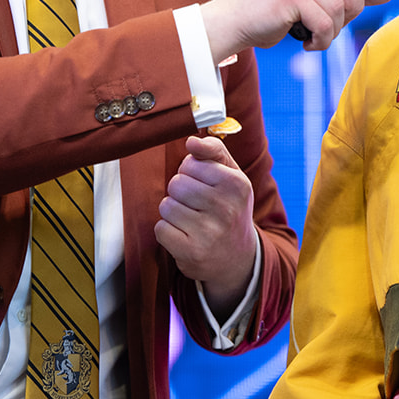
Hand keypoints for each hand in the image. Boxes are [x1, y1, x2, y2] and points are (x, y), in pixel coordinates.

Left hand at [154, 136, 258, 315]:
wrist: (238, 258)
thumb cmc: (230, 208)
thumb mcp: (232, 176)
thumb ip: (214, 151)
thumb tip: (191, 141)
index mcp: (237, 184)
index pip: (190, 163)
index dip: (191, 173)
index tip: (205, 185)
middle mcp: (226, 208)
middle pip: (176, 184)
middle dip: (181, 193)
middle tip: (197, 206)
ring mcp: (209, 232)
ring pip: (166, 206)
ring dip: (174, 213)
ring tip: (192, 221)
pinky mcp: (192, 252)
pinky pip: (160, 229)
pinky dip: (167, 232)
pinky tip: (184, 236)